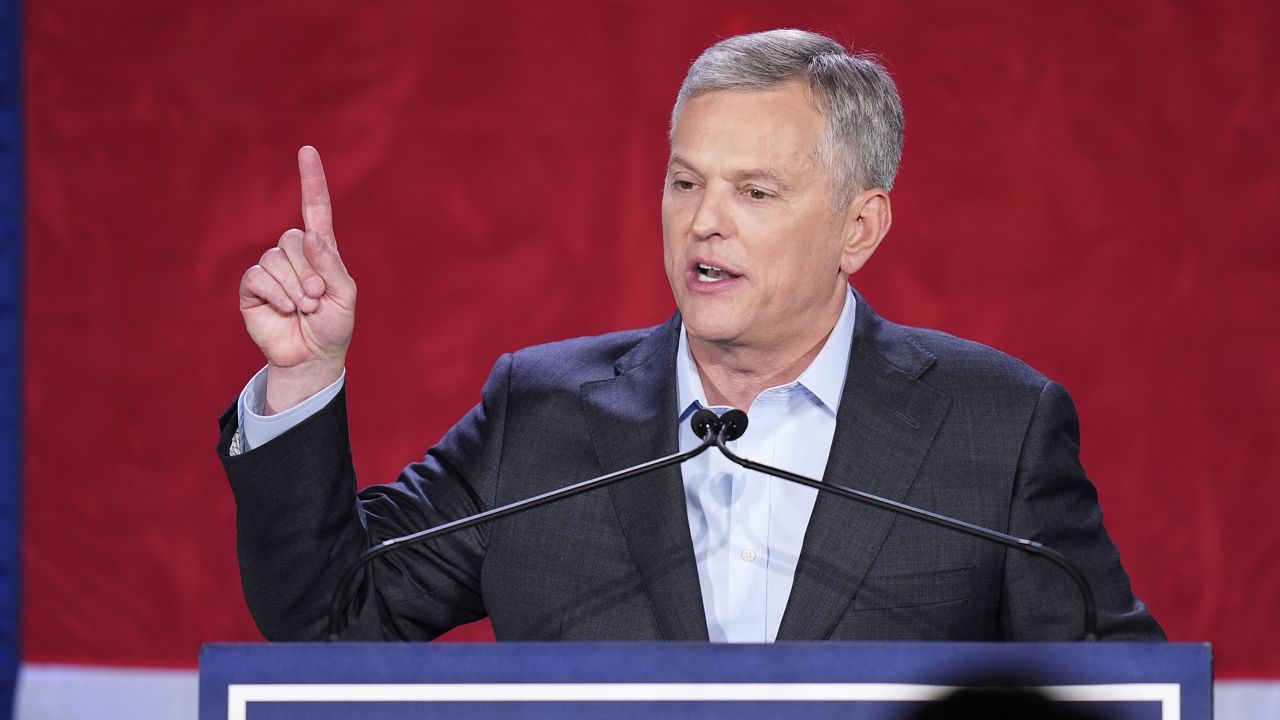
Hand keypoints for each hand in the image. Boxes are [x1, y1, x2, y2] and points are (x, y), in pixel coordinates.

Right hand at [239, 146, 356, 412]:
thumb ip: (331, 265)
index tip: (307, 150)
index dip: (311, 180)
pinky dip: (277, 294)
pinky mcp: (253, 287)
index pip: (315, 208)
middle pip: (292, 238)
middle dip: (310, 272)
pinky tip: (286, 309)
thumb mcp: (345, 295)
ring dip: (295, 288)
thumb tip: (309, 235)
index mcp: (321, 251)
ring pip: (276, 258)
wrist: (311, 357)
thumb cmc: (333, 326)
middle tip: (317, 298)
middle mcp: (294, 254)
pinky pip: (258, 276)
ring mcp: (271, 269)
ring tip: (304, 308)